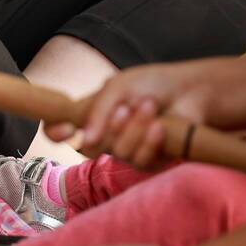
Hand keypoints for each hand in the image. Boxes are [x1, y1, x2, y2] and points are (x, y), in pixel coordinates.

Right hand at [51, 61, 216, 169]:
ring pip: (116, 152)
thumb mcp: (118, 86)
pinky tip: (160, 126)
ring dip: (134, 129)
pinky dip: (149, 142)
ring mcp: (126, 148)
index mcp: (92, 113)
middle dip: (109, 126)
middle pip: (90, 146)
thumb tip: (84, 140)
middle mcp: (105, 133)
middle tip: (126, 107)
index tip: (63, 129)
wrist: (191, 92)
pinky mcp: (149, 161)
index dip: (54, 132)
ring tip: (149, 107)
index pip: (60, 129)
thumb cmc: (153, 83)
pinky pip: (139, 161)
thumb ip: (96, 110)